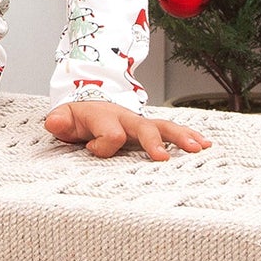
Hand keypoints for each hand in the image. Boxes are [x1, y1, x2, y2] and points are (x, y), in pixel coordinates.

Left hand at [43, 102, 209, 160]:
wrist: (90, 102)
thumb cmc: (79, 117)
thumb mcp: (64, 118)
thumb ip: (59, 122)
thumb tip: (54, 122)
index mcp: (104, 118)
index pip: (110, 135)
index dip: (102, 146)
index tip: (91, 149)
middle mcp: (126, 119)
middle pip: (143, 128)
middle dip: (153, 142)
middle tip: (163, 158)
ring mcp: (141, 123)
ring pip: (164, 127)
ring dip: (181, 137)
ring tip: (198, 148)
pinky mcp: (151, 128)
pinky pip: (172, 130)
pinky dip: (189, 135)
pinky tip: (206, 144)